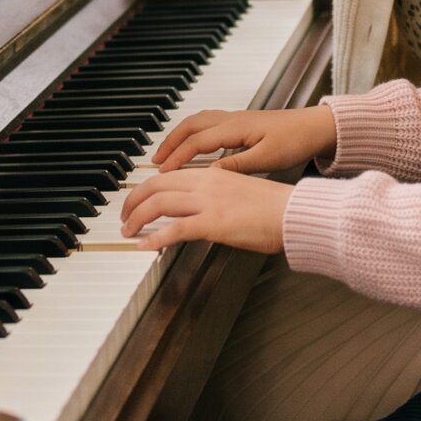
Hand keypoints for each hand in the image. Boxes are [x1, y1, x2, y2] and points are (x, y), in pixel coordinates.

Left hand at [120, 167, 293, 252]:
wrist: (296, 213)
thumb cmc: (277, 207)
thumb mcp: (242, 193)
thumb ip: (219, 197)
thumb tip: (205, 211)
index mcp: (214, 174)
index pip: (169, 176)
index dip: (147, 188)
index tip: (138, 200)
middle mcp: (206, 183)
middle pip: (156, 185)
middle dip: (133, 201)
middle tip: (124, 216)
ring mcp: (208, 202)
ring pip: (158, 203)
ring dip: (137, 218)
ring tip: (128, 231)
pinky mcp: (213, 223)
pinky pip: (174, 229)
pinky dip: (154, 238)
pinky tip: (145, 246)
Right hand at [150, 107, 337, 173]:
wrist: (317, 126)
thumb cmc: (297, 140)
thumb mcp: (267, 158)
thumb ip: (236, 166)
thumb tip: (210, 175)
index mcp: (235, 127)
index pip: (196, 142)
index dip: (177, 157)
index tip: (162, 171)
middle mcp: (231, 119)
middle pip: (190, 126)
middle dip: (170, 142)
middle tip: (155, 160)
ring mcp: (236, 118)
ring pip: (198, 122)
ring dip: (180, 135)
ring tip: (169, 152)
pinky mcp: (242, 122)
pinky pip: (208, 123)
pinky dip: (194, 132)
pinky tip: (195, 144)